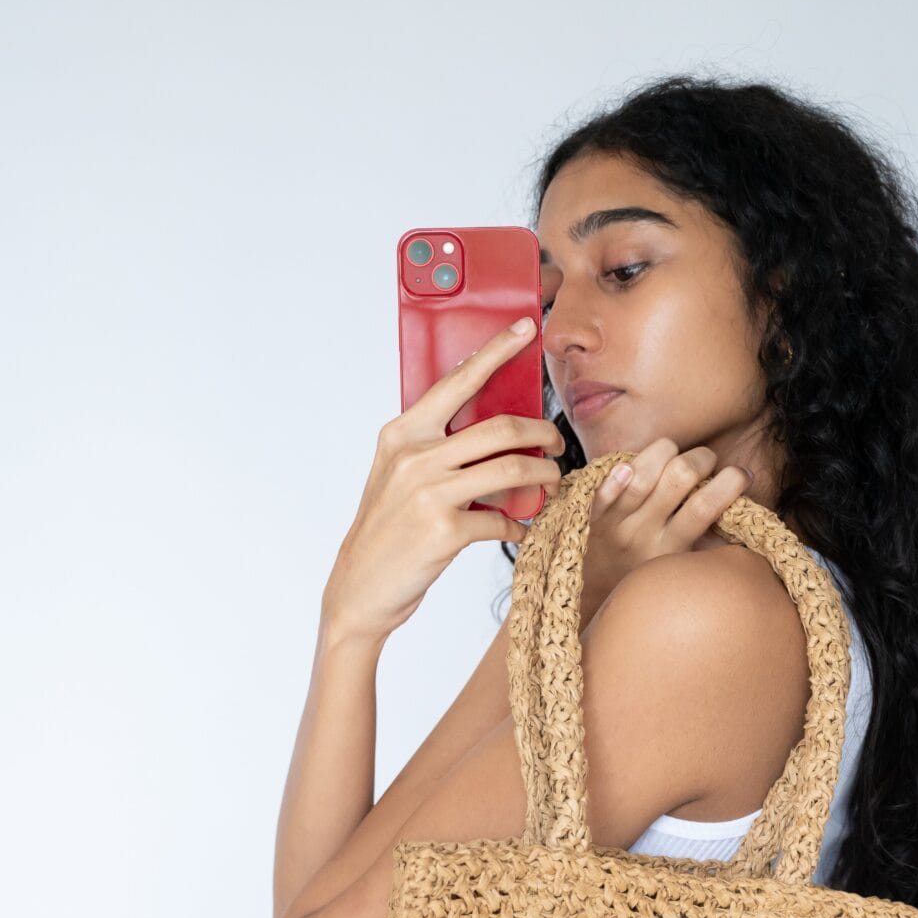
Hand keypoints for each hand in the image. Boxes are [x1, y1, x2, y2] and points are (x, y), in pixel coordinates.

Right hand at [322, 320, 563, 641]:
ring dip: (543, 477)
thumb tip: (494, 430)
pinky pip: (502, 519)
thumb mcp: (399, 475)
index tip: (525, 330)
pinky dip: (519, 525)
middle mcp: (413, 456)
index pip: (456, 381)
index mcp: (402, 433)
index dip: (495, 352)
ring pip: (511, 469)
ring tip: (552, 484)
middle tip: (556, 444)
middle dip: (542, 432)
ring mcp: (428, 493)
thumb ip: (436, 447)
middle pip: (500, 427)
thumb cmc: (386, 530)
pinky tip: (520, 530)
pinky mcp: (444, 530)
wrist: (360, 587)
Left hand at [580, 439, 754, 619]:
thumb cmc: (638, 573)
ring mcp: (617, 523)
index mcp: (673, 546)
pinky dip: (614, 478)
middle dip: (701, 458)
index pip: (707, 506)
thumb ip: (706, 547)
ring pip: (644, 473)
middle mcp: (647, 533)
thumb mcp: (677, 566)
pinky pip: (601, 493)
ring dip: (664, 452)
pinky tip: (626, 468)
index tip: (741, 475)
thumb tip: (744, 526)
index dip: (731, 482)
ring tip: (672, 455)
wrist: (586, 596)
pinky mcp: (590, 515)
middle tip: (705, 462)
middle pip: (680, 477)